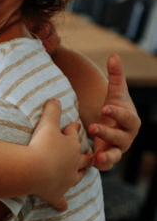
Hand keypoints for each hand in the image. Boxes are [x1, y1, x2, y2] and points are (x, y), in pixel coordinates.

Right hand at [29, 99, 92, 211]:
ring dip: (78, 174)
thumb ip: (51, 110)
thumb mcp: (46, 123)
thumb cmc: (42, 145)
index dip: (73, 129)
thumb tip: (56, 98)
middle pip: (81, 158)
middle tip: (85, 152)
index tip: (74, 125)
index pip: (73, 134)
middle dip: (84, 154)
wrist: (34, 169)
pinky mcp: (56, 194)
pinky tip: (62, 207)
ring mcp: (66, 180)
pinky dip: (61, 203)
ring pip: (76, 177)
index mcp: (71, 146)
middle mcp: (72, 164)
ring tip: (80, 173)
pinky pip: (60, 200)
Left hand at [88, 54, 140, 170]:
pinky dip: (100, 165)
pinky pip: (106, 165)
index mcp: (130, 119)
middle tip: (93, 127)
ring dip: (108, 156)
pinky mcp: (108, 157)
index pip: (127, 117)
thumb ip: (116, 75)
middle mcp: (127, 136)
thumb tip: (114, 55)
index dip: (117, 113)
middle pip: (121, 136)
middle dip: (108, 133)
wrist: (110, 123)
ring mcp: (119, 148)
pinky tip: (90, 163)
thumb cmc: (113, 106)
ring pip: (116, 154)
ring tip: (97, 156)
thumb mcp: (114, 91)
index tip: (105, 107)